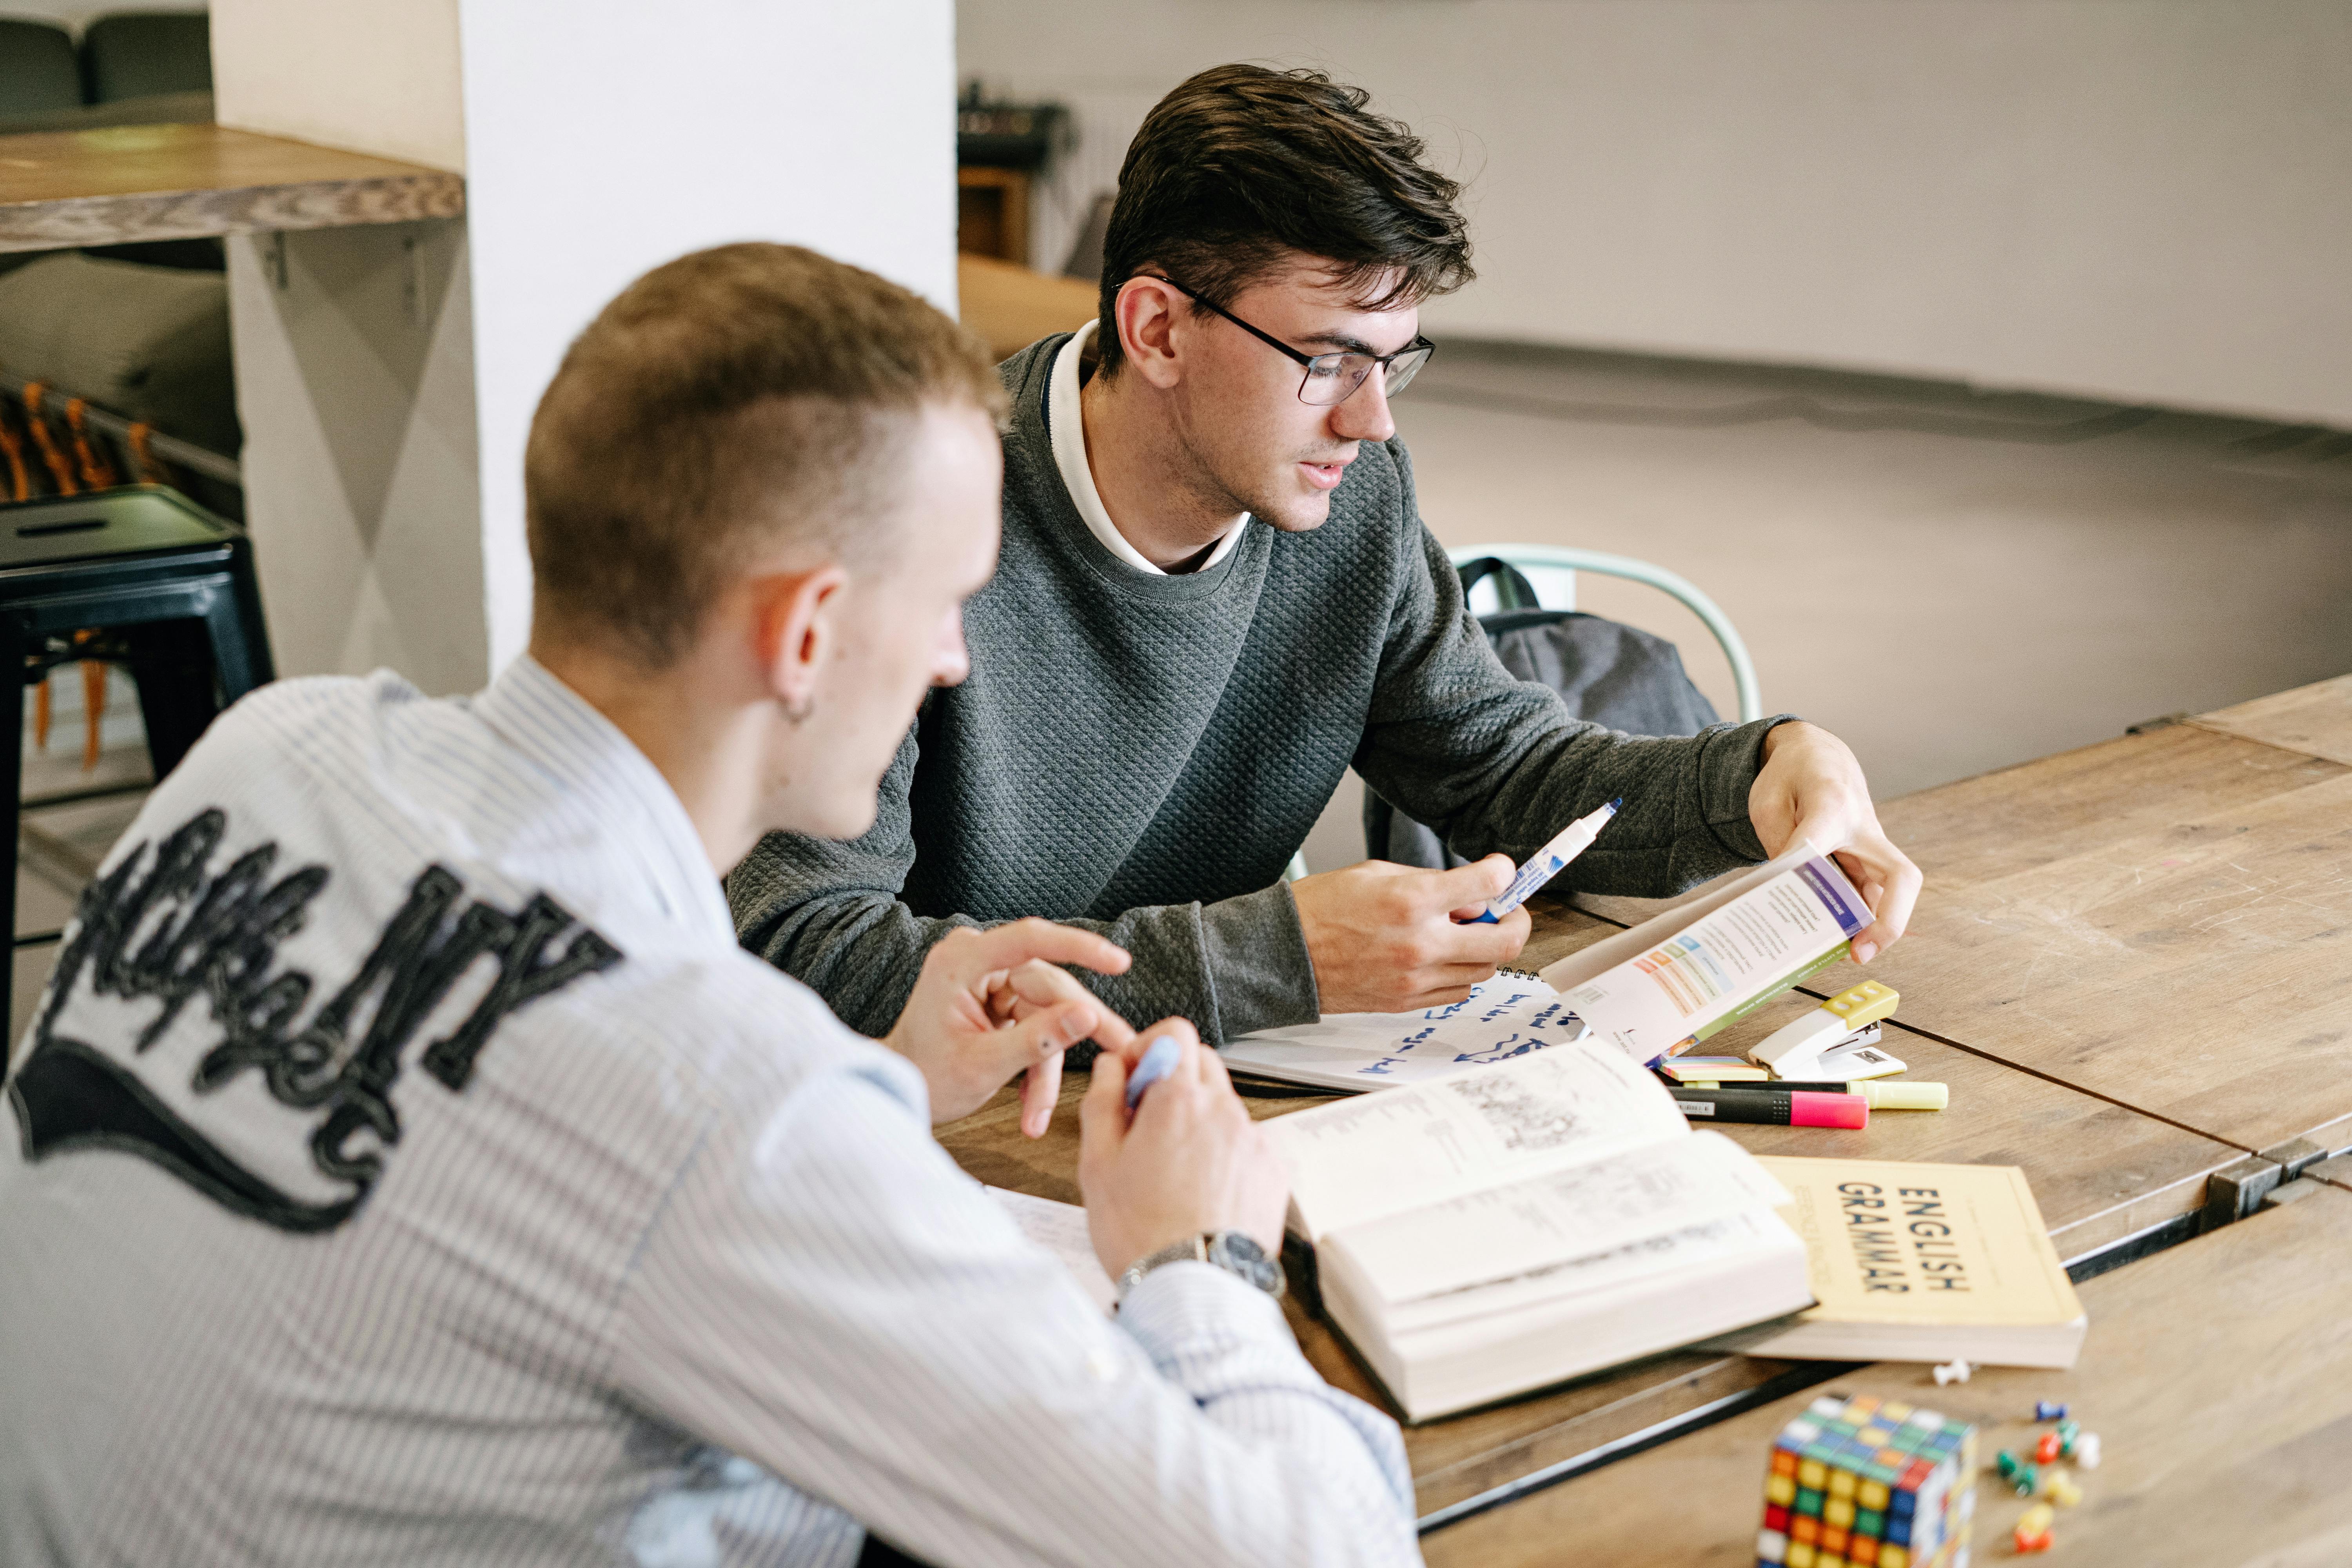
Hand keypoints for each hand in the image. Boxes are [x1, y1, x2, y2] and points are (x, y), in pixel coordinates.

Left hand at [884, 920, 1136, 1135]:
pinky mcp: (998, 998)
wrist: (897, 1090)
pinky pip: (1036, 1024)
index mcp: (962, 961)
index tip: (1119, 962)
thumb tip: (1089, 1015)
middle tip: (1122, 1049)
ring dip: (1047, 1067)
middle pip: (1049, 986)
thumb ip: (1037, 1040)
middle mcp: (977, 959)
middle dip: (1077, 1030)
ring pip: (1047, 1013)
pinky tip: (1029, 1103)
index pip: (1030, 940)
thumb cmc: (926, 1077)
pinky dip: (1036, 1064)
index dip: (1080, 947)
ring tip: (1036, 1116)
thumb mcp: (984, 1066)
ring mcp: (988, 978)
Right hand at [1077, 1020, 1288, 1276]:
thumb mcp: (1098, 1164)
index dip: (1149, 1048)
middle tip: (1146, 1126)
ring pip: (1224, 1108)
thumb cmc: (1142, 1234)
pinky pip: (1246, 1145)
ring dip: (1198, 1123)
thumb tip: (1110, 1068)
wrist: (1194, 1291)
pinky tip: (1201, 1193)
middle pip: (1203, 1065)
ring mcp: (1255, 1142)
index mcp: (1179, 1100)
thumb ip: (1102, 1101)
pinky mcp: (1274, 1172)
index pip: (1175, 1032)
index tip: (1133, 1079)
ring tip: (1172, 1173)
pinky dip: (1224, 1157)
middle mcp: (1225, 1112)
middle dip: (1173, 1082)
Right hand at [1290, 856, 1531, 1012]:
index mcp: (1412, 900)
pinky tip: (1443, 956)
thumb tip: (1471, 895)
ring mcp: (1416, 978)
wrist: (1284, 953)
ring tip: (1464, 933)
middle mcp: (1421, 943)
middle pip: (1504, 940)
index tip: (1502, 872)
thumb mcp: (1376, 872)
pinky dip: (1461, 972)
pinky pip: (1458, 991)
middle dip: (1516, 920)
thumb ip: (1430, 881)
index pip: (1488, 885)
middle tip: (1507, 910)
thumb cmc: (1322, 908)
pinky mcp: (1407, 1001)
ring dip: (1485, 948)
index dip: (1505, 873)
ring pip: (1485, 969)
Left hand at [1748, 721, 1922, 963]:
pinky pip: (1871, 897)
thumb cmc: (1792, 777)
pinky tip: (1832, 940)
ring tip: (1840, 955)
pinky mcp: (1869, 863)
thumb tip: (1784, 890)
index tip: (1794, 891)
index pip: (1825, 830)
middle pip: (1899, 877)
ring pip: (1890, 895)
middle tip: (1858, 953)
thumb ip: (1776, 843)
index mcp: (1831, 800)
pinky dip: (1857, 921)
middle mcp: (1864, 827)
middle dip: (1887, 922)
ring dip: (1872, 928)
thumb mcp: (1768, 801)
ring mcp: (1872, 848)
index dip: (1810, 861)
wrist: (1819, 759)